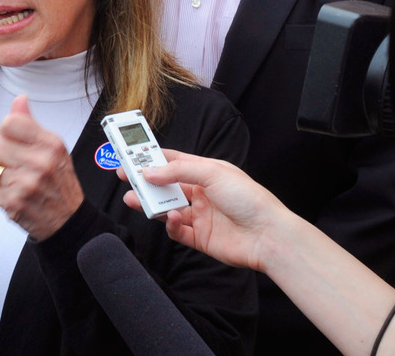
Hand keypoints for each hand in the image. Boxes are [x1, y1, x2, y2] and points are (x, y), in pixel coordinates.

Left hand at [0, 95, 84, 240]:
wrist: (68, 220)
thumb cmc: (59, 181)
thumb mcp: (54, 148)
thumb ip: (31, 124)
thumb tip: (20, 99)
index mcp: (51, 144)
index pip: (9, 123)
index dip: (8, 132)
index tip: (16, 142)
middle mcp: (39, 162)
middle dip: (2, 155)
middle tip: (17, 165)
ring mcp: (26, 184)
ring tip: (16, 180)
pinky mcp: (13, 203)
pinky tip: (14, 194)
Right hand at [123, 149, 289, 271]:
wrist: (268, 235)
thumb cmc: (249, 198)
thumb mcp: (212, 173)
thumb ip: (178, 171)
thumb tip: (150, 172)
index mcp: (207, 173)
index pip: (175, 162)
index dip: (154, 159)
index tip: (133, 156)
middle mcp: (203, 193)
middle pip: (167, 186)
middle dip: (146, 182)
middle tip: (126, 178)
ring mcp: (201, 216)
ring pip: (168, 209)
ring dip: (151, 205)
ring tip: (134, 200)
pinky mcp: (201, 238)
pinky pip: (178, 231)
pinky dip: (171, 226)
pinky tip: (173, 220)